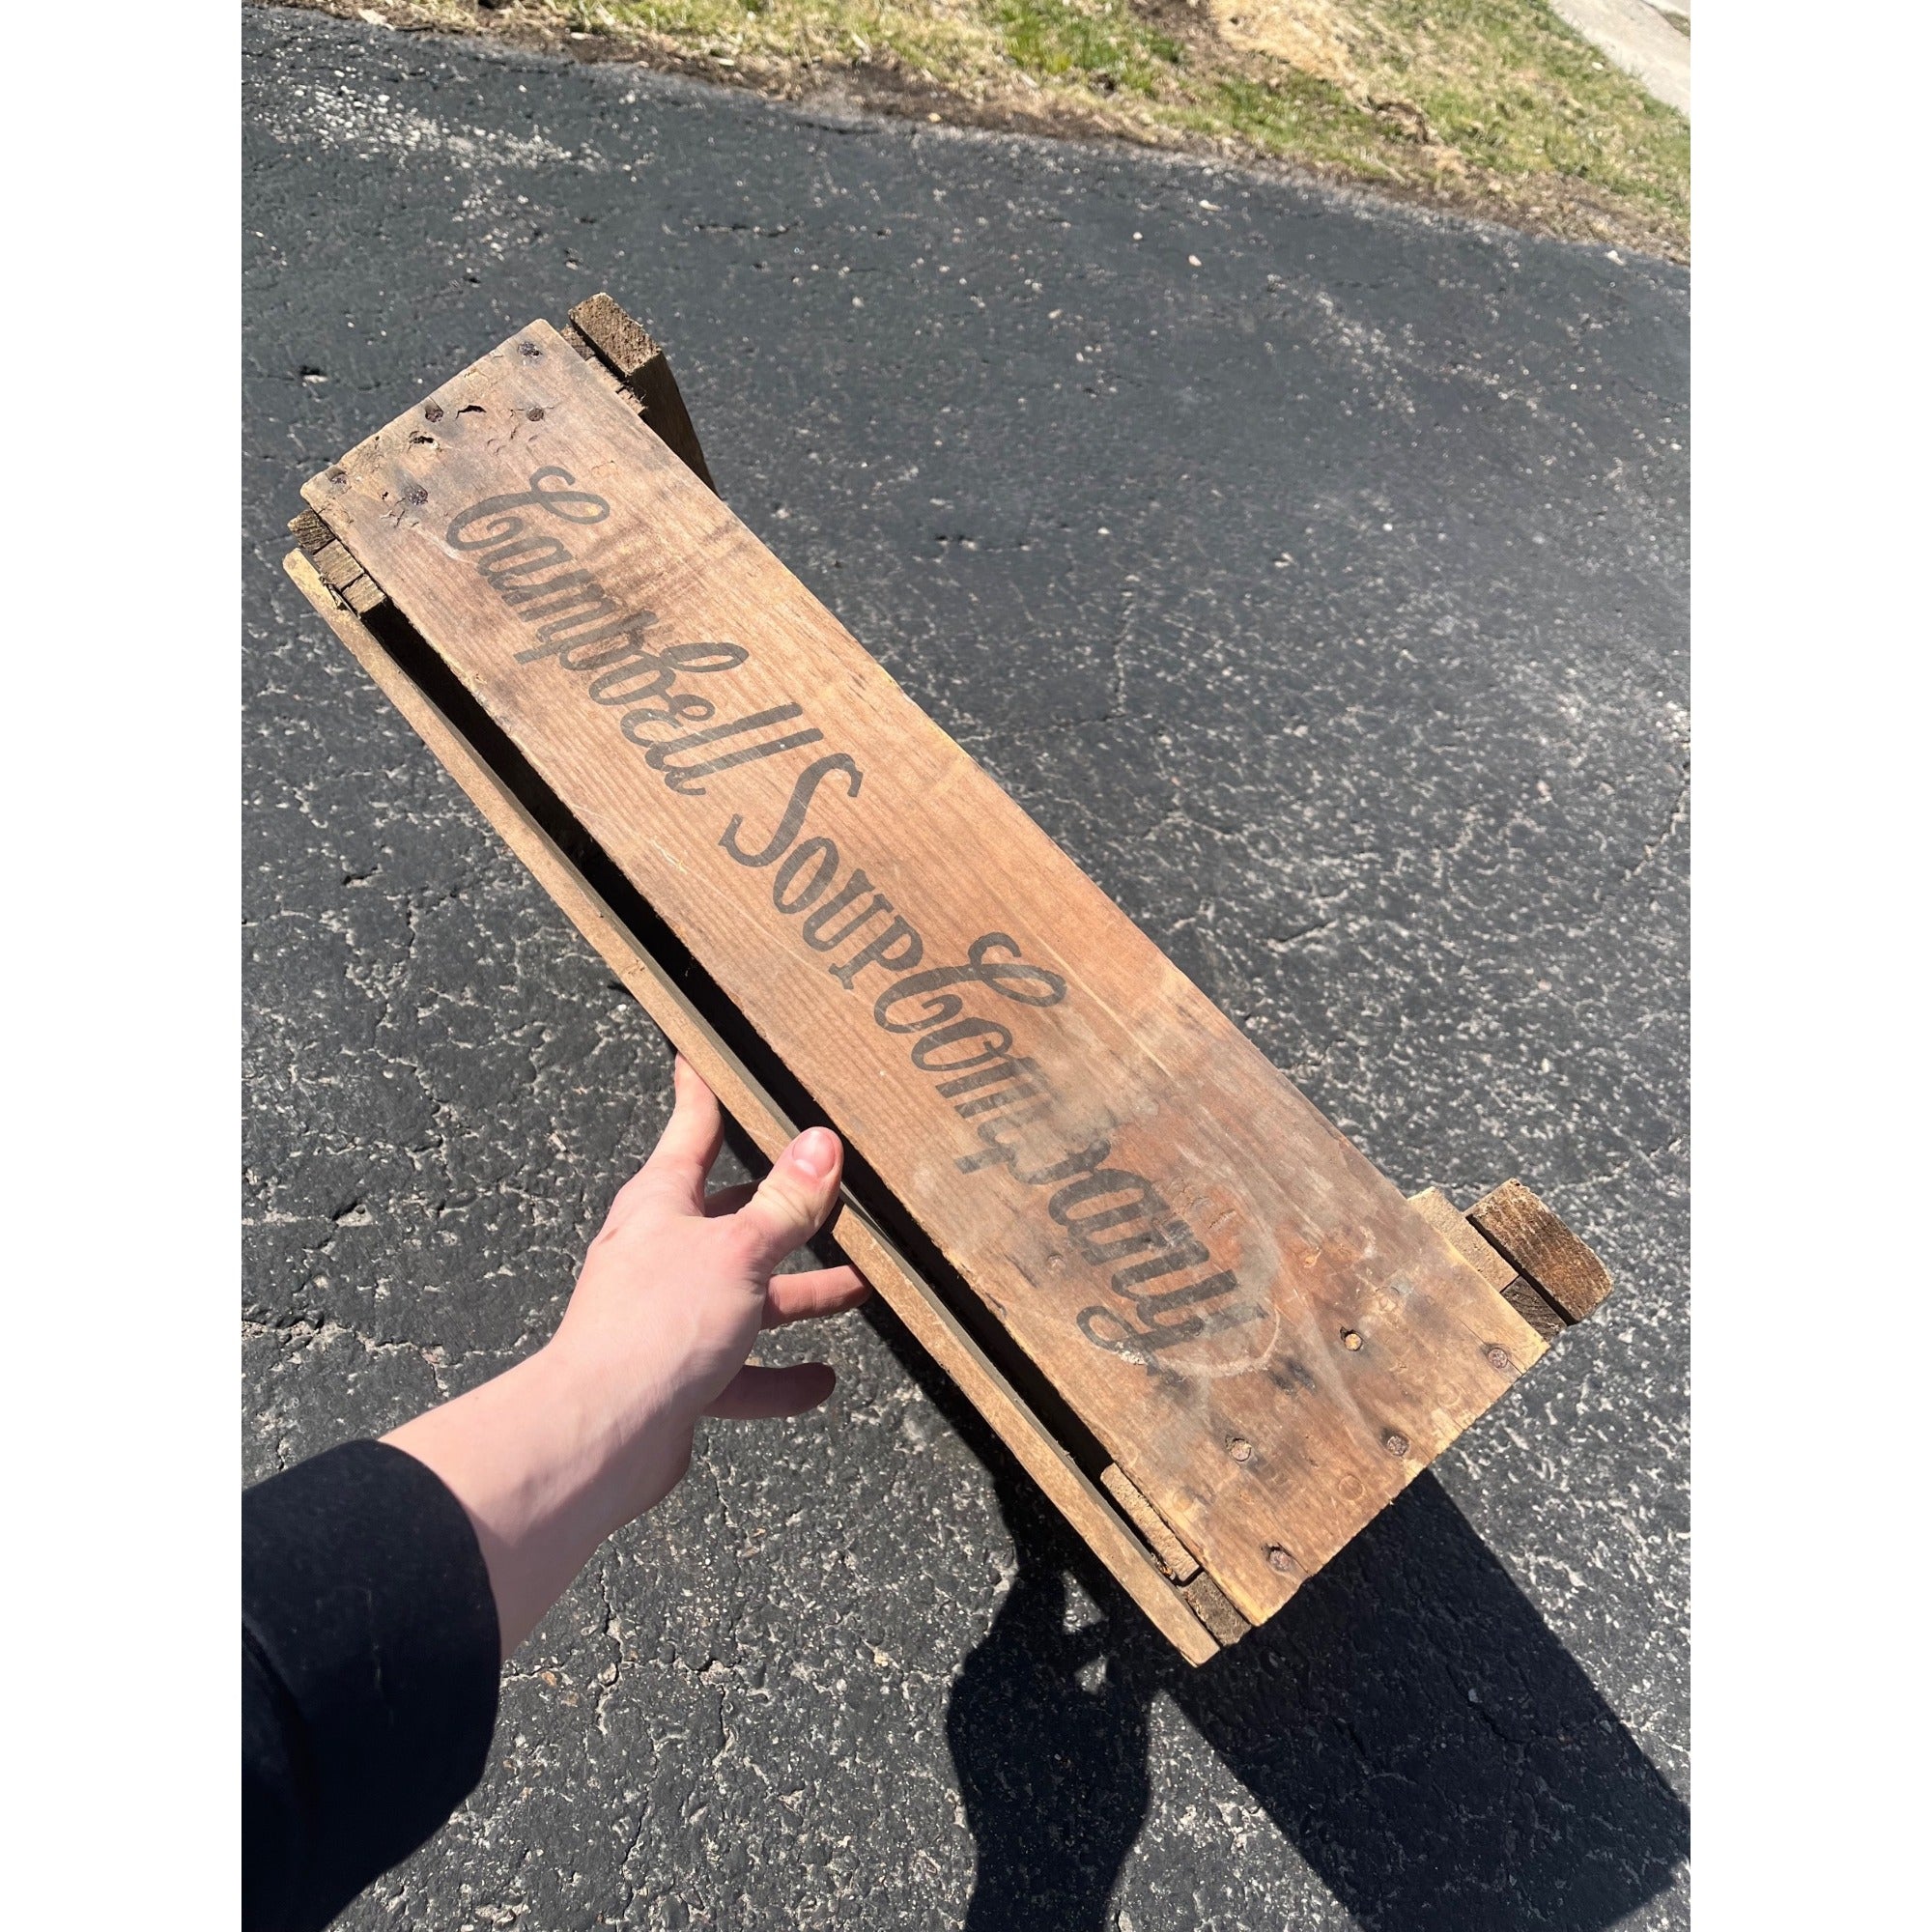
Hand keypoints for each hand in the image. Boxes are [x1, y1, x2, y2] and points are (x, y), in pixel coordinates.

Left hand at [550, 1054, 870, 1516]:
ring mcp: (669, 1317)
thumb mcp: (739, 1250)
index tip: (704, 1052)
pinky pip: (741, 1372)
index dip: (704, 1090)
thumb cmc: (656, 1326)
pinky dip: (780, 1377)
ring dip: (800, 1295)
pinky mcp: (678, 1377)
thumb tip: (821, 1143)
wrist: (601, 1435)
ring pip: (747, 1296)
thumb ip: (785, 1204)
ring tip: (859, 1289)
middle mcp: (661, 1253)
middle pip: (732, 1218)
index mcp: (662, 1204)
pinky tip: (822, 1382)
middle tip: (833, 1187)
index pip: (691, 1129)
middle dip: (783, 1208)